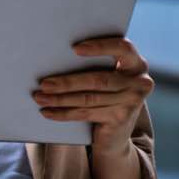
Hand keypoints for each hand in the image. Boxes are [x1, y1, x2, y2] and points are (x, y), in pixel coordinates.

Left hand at [32, 36, 153, 154]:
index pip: (123, 48)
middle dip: (68, 82)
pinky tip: (48, 112)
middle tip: (44, 84)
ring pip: (89, 98)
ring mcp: (132, 102)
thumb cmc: (104, 92)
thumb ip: (92, 64)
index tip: (75, 49)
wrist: (115, 131)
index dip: (100, 47)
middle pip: (99, 80)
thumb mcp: (104, 75)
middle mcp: (139, 82)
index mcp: (135, 63)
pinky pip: (86, 113)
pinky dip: (63, 113)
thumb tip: (53, 57)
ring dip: (60, 99)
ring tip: (40, 97)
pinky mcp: (121, 119)